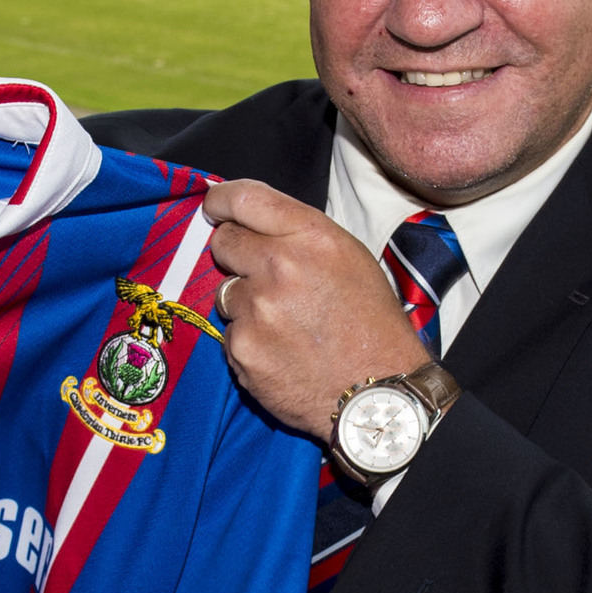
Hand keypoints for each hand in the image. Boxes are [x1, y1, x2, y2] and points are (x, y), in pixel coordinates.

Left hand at [202, 180, 429, 439]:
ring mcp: (256, 309)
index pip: (245, 198)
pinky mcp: (241, 348)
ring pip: (225, 291)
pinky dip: (249, 341)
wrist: (377, 393)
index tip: (214, 206)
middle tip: (259, 274)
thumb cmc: (372, 325)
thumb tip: (254, 225)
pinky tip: (280, 352)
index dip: (221, 200)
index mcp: (312, 237)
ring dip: (245, 303)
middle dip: (234, 254)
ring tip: (284, 324)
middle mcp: (279, 266)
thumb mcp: (352, 260)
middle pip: (224, 242)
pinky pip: (230, 333)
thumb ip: (300, 236)